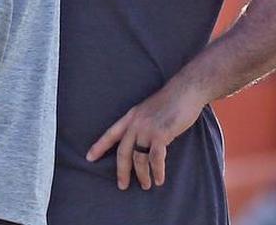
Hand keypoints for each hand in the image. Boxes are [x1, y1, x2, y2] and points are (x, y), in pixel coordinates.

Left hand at [85, 83, 206, 190]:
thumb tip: (141, 141)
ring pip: (139, 158)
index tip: (89, 158)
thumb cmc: (171, 101)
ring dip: (142, 175)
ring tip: (146, 185)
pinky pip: (155, 159)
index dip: (99, 146)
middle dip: (121, 171)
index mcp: (131, 116)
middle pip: (122, 152)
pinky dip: (157, 171)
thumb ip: (142, 123)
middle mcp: (135, 123)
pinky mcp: (161, 134)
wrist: (186, 90)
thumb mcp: (149, 110)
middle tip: (122, 185)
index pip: (110, 134)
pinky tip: (159, 179)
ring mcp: (147, 129)